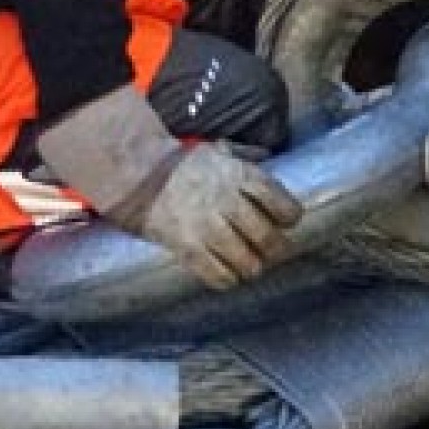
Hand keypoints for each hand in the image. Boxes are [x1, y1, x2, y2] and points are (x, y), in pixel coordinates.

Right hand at [36, 82, 303, 287]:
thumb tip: (269, 155)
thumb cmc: (184, 163)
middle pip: (267, 236)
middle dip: (277, 248)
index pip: (280, 202)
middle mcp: (226, 202)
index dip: (290, 215)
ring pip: (245, 260)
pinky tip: (229, 275)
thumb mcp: (219, 149)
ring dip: (253, 266)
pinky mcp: (186, 248)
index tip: (288, 221)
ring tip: (252, 265)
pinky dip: (227, 279)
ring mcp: (206, 227)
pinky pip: (217, 274)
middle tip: (275, 251)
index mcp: (239, 176)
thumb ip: (245, 156)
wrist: (139, 175)